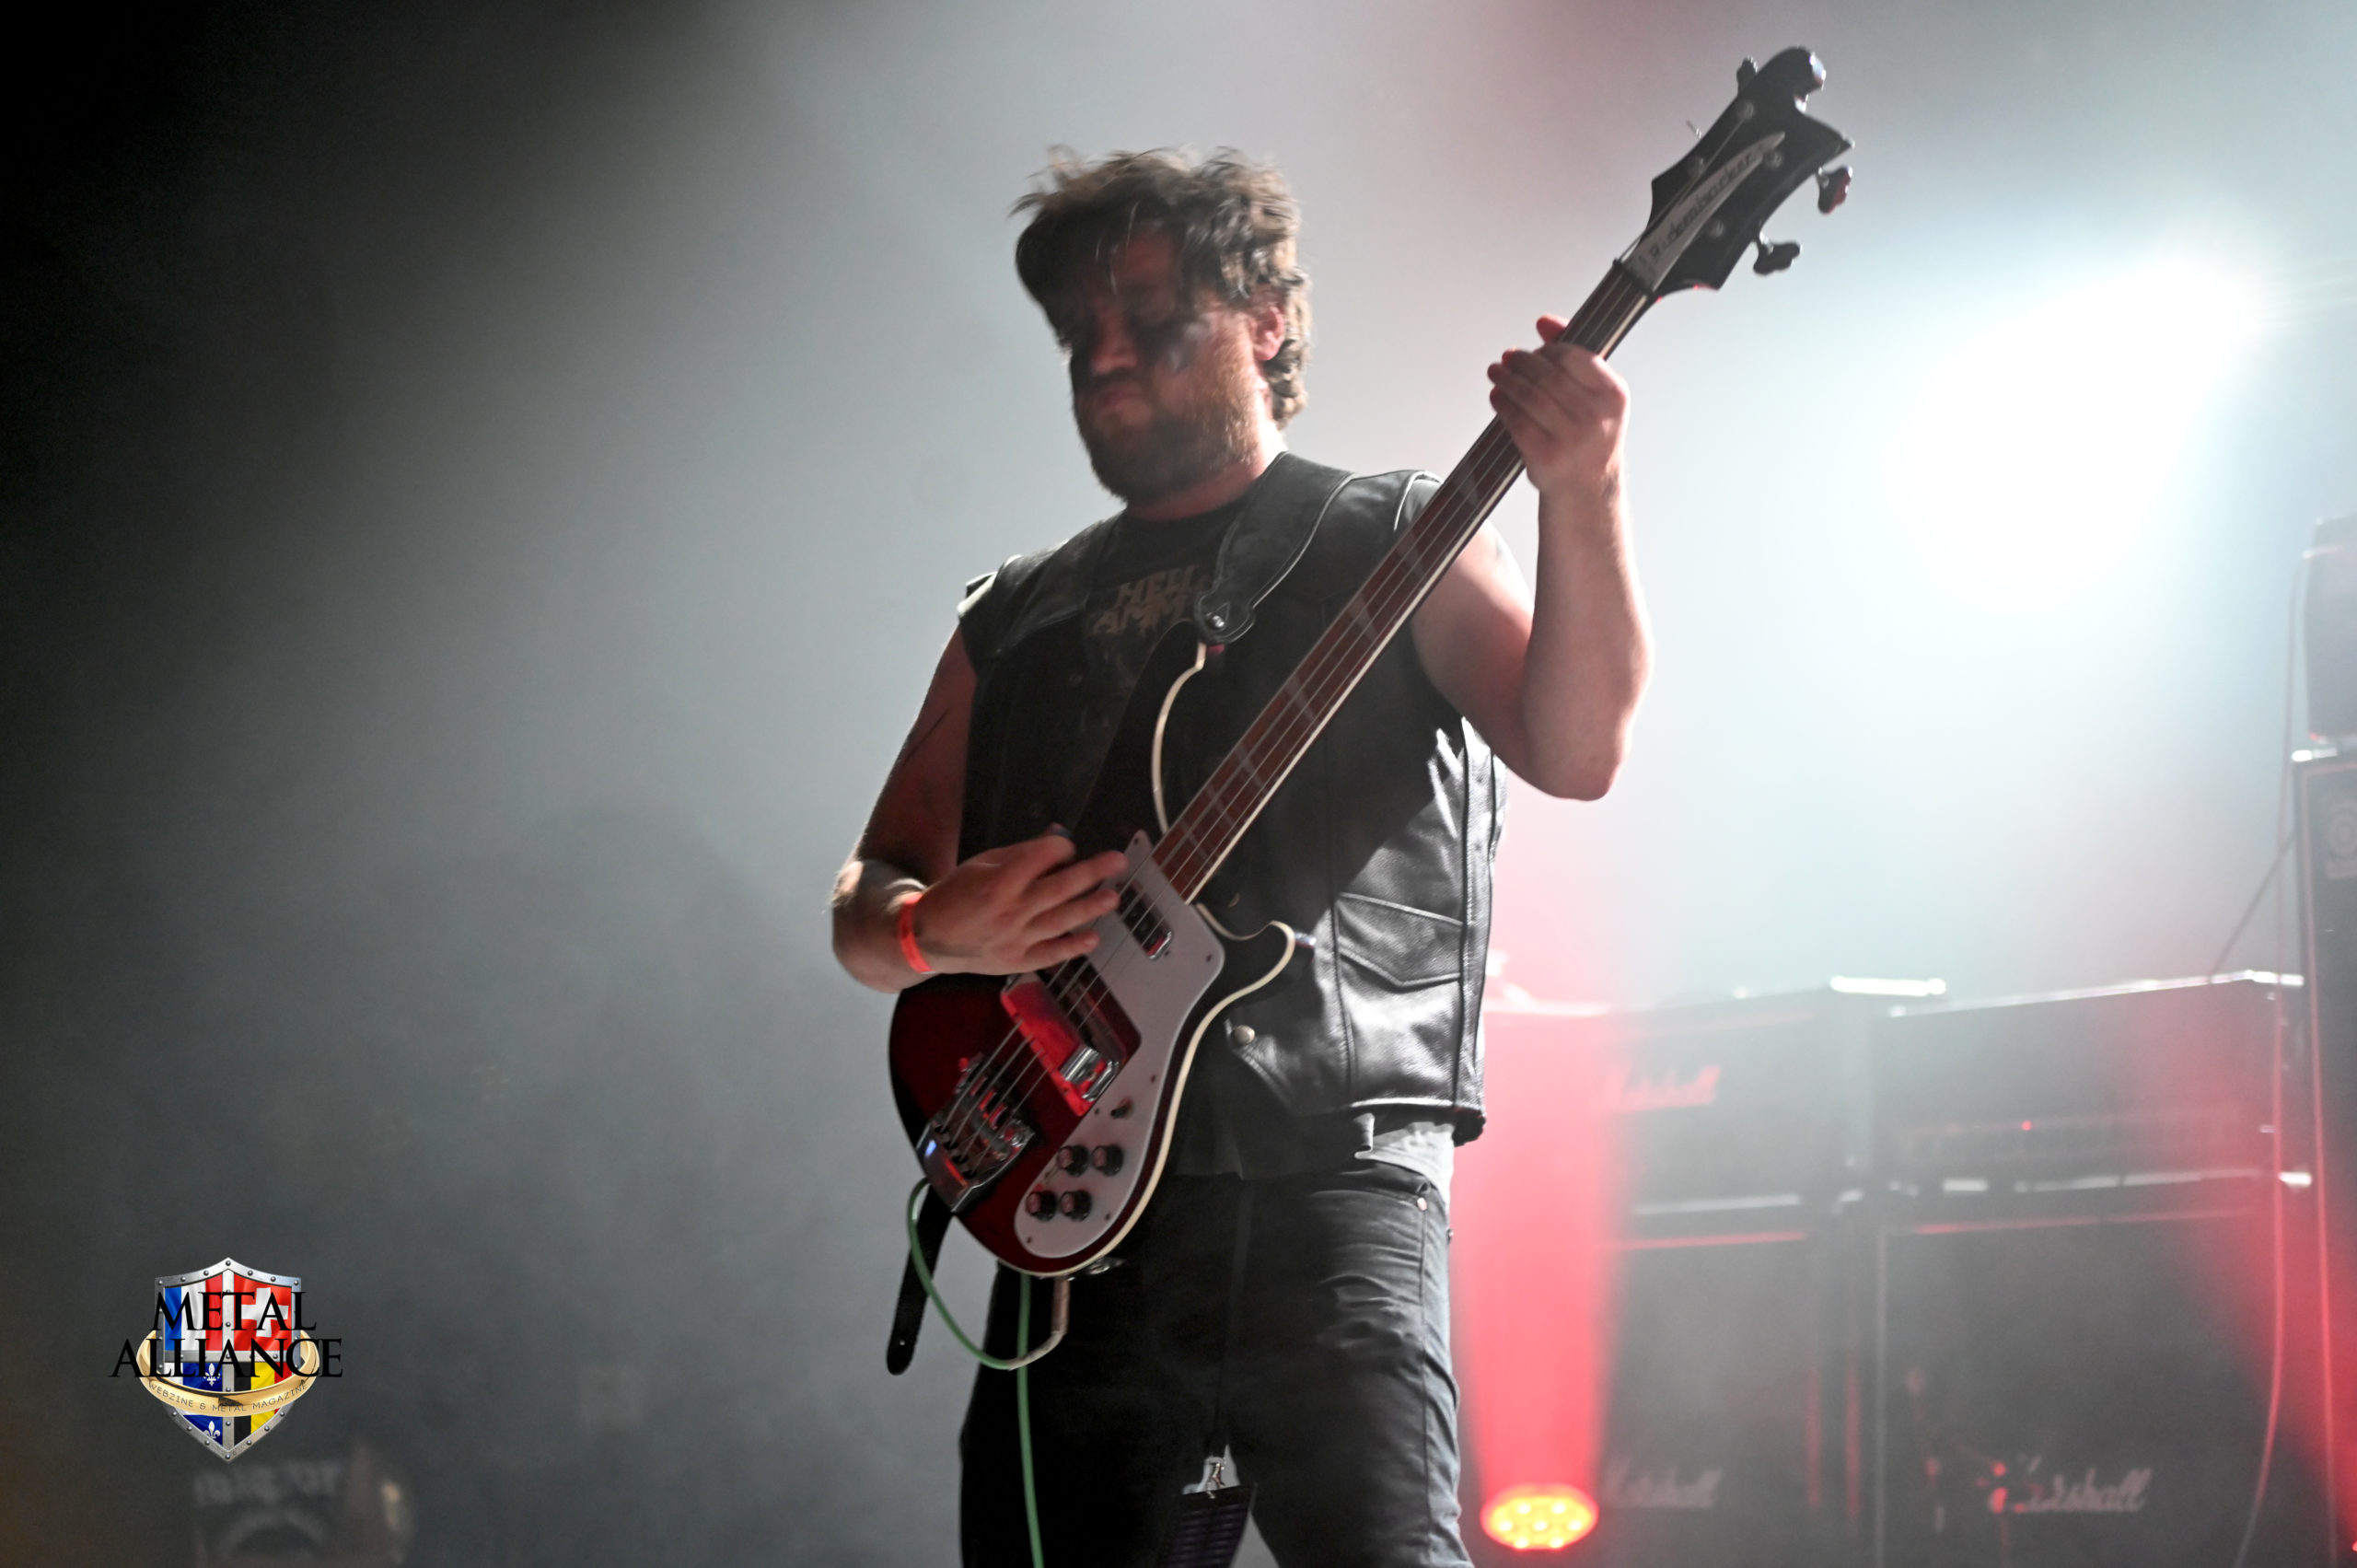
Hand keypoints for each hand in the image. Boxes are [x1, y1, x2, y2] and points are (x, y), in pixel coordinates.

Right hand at [905, 831, 1126, 975]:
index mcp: (1000, 881)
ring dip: (1090, 908)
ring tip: (1113, 897)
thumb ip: (1020, 853)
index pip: (1043, 858)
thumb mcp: (981, 865)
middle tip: (1118, 862)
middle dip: (1092, 872)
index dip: (1061, 848)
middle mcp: (1011, 910)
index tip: (1068, 848)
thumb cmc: (956, 895)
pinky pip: (1051, 954)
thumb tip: (1057, 838)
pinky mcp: (1016, 961)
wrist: (928, 937)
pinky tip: (1093, 938)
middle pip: (1060, 888)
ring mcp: (1015, 939)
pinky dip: (1073, 947)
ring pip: (1061, 921)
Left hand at [1487, 315, 1627, 509]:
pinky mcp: (1545, 455)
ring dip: (1506, 379)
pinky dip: (1502, 404)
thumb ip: (1574, 356)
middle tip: (1507, 359)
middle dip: (1521, 362)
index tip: (1534, 349)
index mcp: (1614, 396)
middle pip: (1547, 374)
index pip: (1573, 355)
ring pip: (1528, 395)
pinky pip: (1515, 420)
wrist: (1587, 490)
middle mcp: (1595, 416)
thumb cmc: (1589, 438)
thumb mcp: (1595, 397)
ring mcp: (1570, 438)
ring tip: (1496, 373)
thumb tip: (1545, 322)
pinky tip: (1497, 396)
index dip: (1548, 349)